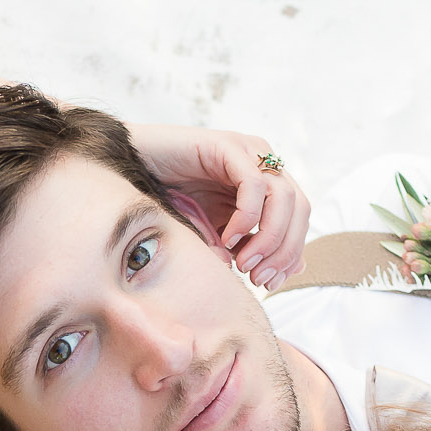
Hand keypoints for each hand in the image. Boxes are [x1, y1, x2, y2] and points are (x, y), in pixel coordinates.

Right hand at [127, 122, 310, 287]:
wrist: (131, 170)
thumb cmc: (168, 202)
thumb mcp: (214, 235)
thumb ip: (245, 250)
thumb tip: (280, 274)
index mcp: (266, 184)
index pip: (298, 220)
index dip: (290, 254)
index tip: (269, 284)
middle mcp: (264, 166)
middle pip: (300, 209)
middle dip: (284, 250)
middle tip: (259, 278)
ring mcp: (249, 152)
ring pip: (285, 197)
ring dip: (269, 238)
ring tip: (244, 263)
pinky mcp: (228, 146)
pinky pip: (253, 185)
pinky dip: (247, 218)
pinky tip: (228, 239)